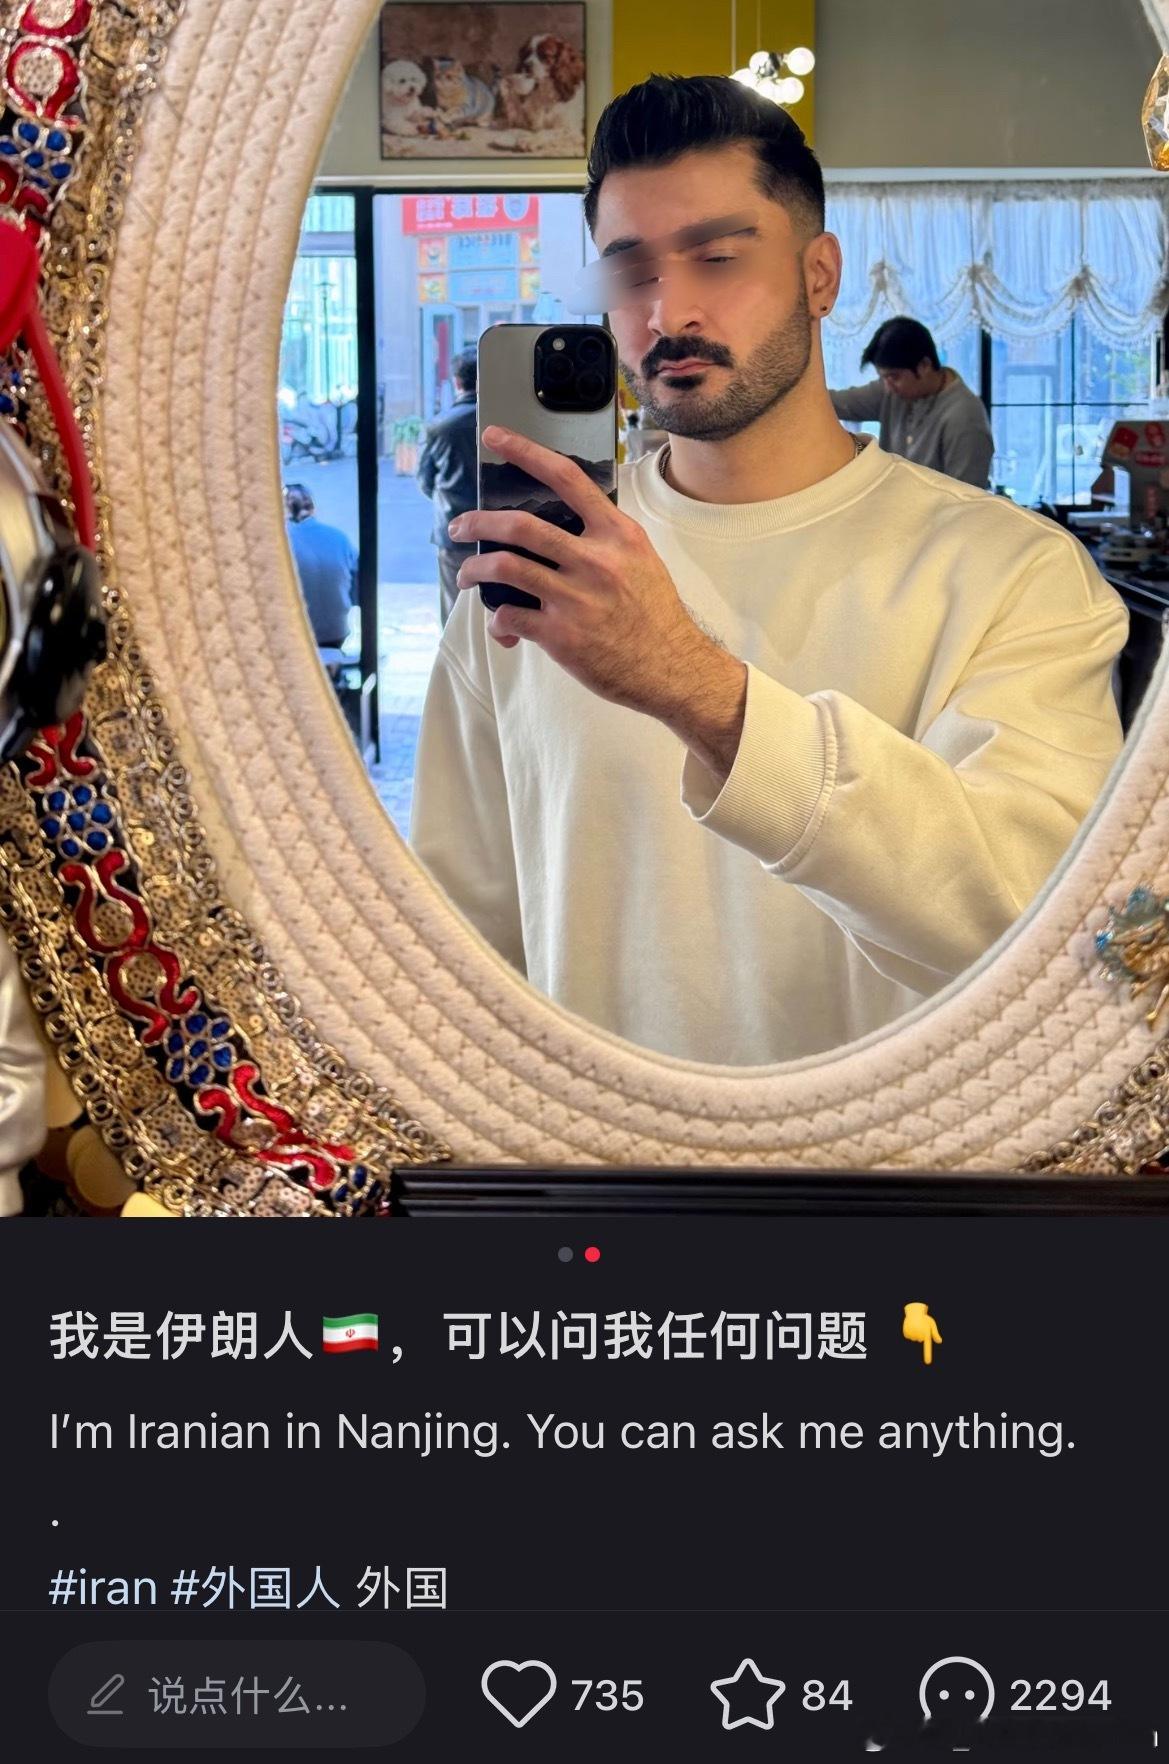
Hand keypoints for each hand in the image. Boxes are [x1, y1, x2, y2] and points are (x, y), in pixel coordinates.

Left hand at [450, 425, 747, 780]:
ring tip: (467, 575)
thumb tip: (560, 525)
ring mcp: (576, 597)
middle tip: (460, 526)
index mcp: (616, 534)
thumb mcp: (641, 560)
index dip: (524, 451)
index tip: (495, 437)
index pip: (567, 477)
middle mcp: (595, 560)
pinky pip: (510, 617)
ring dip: (475, 570)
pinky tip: (503, 627)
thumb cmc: (655, 615)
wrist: (672, 668)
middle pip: (521, 525)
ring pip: (506, 567)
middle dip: (478, 522)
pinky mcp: (562, 635)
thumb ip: (604, 538)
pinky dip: (498, 622)